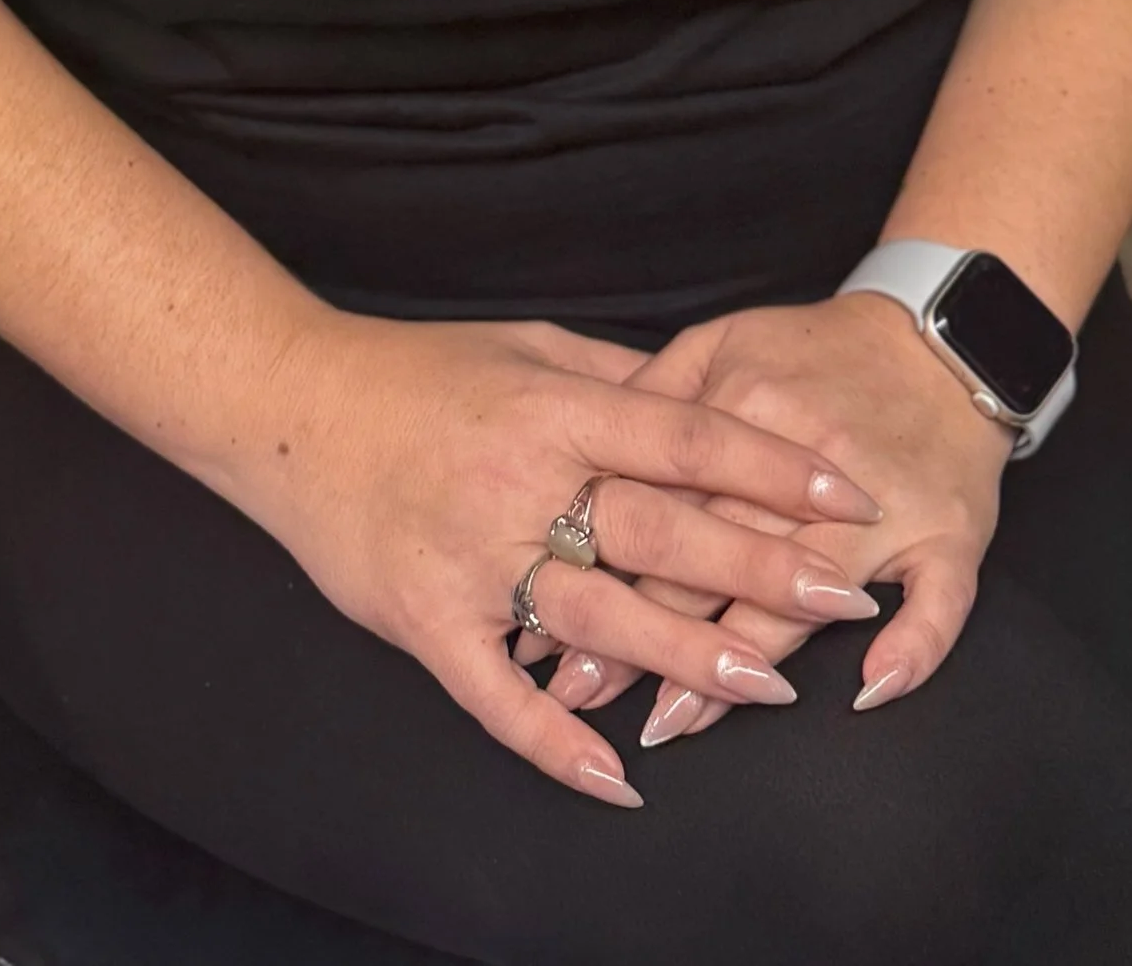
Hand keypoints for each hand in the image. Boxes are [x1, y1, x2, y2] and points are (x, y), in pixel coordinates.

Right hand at [225, 307, 883, 806]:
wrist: (287, 404)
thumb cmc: (414, 372)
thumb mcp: (523, 349)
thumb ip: (613, 379)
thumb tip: (705, 398)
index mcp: (553, 409)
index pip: (686, 435)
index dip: (771, 466)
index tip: (844, 495)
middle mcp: (522, 481)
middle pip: (661, 528)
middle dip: (760, 565)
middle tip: (843, 596)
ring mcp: (474, 556)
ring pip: (599, 616)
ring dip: (689, 654)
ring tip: (770, 682)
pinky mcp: (427, 617)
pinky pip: (499, 695)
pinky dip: (558, 742)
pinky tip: (620, 781)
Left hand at [539, 293, 1008, 743]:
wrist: (938, 339)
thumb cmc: (819, 352)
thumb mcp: (724, 343)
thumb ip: (657, 391)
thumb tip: (586, 453)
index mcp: (746, 410)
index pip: (660, 502)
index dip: (598, 568)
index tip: (545, 626)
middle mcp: (808, 465)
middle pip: (716, 563)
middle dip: (644, 636)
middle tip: (585, 691)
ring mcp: (885, 508)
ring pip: (804, 599)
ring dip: (737, 667)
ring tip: (672, 720)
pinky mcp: (950, 534)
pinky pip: (939, 606)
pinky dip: (911, 651)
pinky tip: (869, 691)